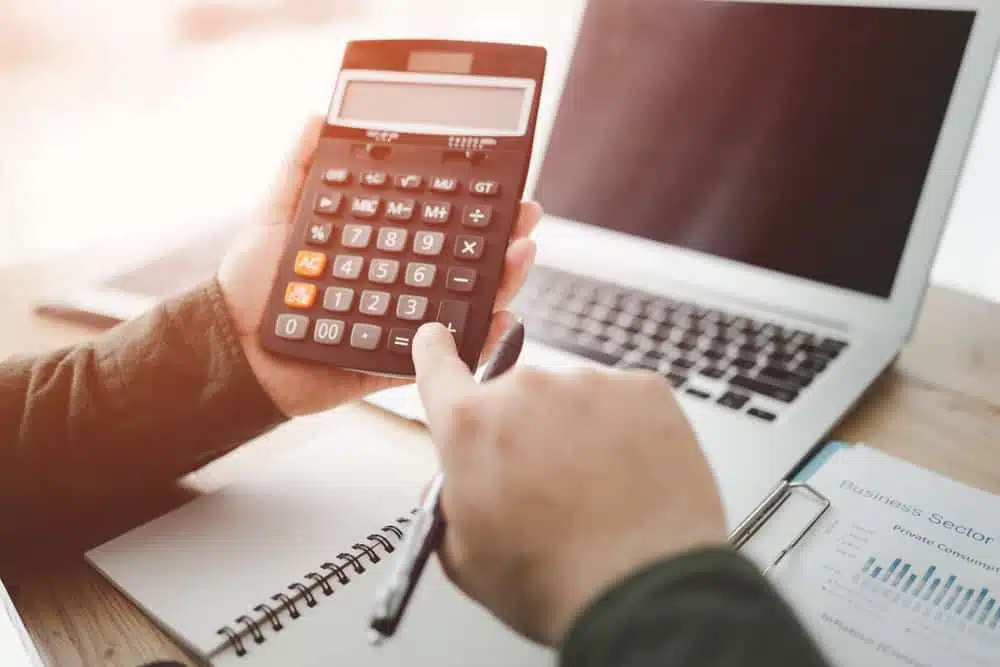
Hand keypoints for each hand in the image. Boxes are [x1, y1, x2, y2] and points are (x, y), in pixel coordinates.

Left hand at [217, 116, 541, 415]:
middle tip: (525, 218)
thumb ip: (299, 167)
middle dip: (503, 239)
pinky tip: (501, 318)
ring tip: (520, 256)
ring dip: (503, 280)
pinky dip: (482, 341)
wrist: (234, 349)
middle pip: (465, 262)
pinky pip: (448, 354)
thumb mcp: (276, 215)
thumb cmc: (251, 286)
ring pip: (467, 303)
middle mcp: (401, 286)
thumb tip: (319, 116)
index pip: (438, 224)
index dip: (472, 205)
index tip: (503, 184)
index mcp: (382, 251)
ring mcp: (406, 323)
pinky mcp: (403, 361)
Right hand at [412, 323, 727, 645]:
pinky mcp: (644, 390)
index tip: (438, 338)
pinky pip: (623, 402)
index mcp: (471, 425)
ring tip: (595, 492)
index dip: (436, 351)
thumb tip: (462, 483)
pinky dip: (624, 431)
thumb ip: (451, 499)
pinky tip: (627, 476)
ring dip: (577, 433)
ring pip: (573, 401)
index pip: (437, 365)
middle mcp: (526, 391)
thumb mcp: (463, 555)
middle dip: (526, 432)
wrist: (641, 590)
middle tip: (547, 487)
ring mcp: (589, 385)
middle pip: (516, 397)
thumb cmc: (554, 580)